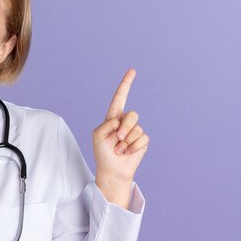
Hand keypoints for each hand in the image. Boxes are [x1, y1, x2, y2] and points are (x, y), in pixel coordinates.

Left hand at [92, 68, 148, 183]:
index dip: (126, 84)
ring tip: (119, 149)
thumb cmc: (102, 153)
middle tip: (117, 139)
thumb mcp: (97, 135)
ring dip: (127, 142)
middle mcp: (125, 122)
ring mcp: (135, 131)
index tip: (132, 70)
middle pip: (132, 115)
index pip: (120, 97)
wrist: (112, 170)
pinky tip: (127, 153)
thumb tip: (121, 120)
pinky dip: (133, 147)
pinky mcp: (143, 141)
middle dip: (125, 128)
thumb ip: (107, 123)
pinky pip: (143, 139)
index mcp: (113, 117)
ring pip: (137, 128)